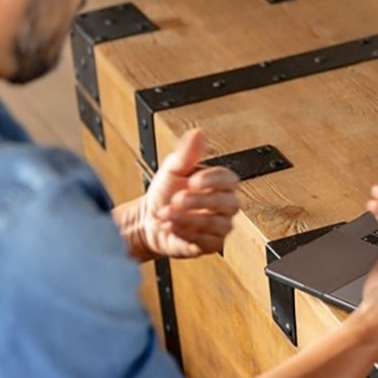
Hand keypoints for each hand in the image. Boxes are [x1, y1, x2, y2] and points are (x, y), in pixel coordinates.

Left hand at [140, 129, 240, 258]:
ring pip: (217, 224)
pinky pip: (208, 242)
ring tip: (168, 214)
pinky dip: (187, 234)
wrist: (149, 220)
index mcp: (219, 183)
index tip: (192, 180)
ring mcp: (220, 225)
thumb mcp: (173, 168)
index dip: (212, 180)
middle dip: (200, 202)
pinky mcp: (211, 244)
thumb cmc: (164, 193)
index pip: (228, 179)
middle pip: (227, 203)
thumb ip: (187, 152)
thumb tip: (199, 133)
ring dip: (189, 219)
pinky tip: (172, 227)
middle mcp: (224, 204)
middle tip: (177, 199)